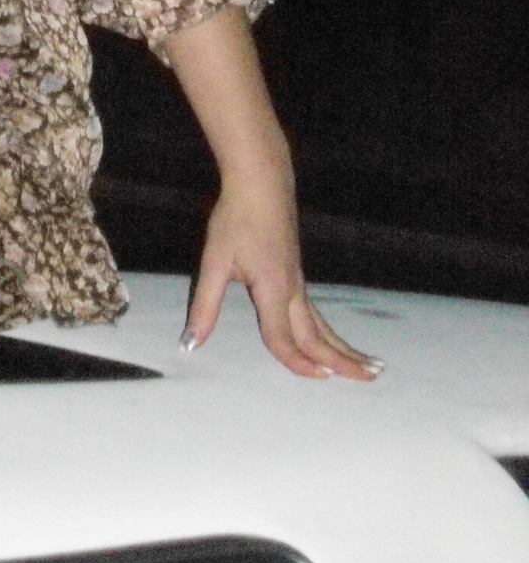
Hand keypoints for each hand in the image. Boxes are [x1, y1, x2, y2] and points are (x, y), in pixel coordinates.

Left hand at [183, 171, 382, 380]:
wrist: (261, 182)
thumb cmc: (235, 218)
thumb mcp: (214, 260)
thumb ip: (205, 305)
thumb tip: (190, 343)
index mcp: (273, 289)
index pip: (283, 336)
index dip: (295, 362)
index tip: (317, 381)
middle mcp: (292, 289)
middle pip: (318, 335)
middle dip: (343, 361)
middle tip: (371, 380)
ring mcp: (298, 281)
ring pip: (323, 324)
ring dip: (346, 348)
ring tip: (372, 367)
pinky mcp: (298, 272)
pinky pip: (317, 311)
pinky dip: (331, 332)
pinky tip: (335, 339)